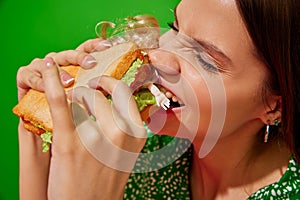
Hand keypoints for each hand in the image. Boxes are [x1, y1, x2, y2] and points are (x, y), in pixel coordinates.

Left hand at [42, 59, 145, 198]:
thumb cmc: (105, 182)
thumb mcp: (127, 155)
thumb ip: (128, 129)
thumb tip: (120, 101)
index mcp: (137, 134)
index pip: (125, 93)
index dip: (110, 84)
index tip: (100, 83)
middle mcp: (121, 132)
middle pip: (104, 91)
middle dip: (92, 87)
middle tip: (84, 92)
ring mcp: (96, 137)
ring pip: (82, 95)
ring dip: (74, 95)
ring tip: (72, 104)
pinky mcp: (69, 142)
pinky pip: (61, 103)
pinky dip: (52, 81)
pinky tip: (47, 67)